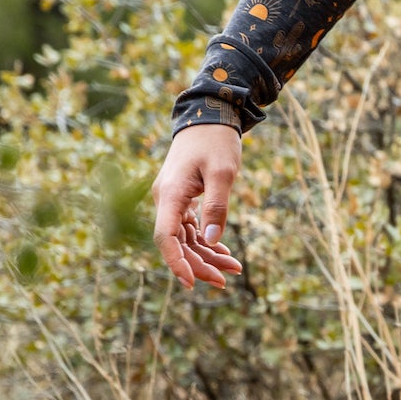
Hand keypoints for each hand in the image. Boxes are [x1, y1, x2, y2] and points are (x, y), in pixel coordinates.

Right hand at [152, 124, 245, 290]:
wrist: (209, 116)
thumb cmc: (216, 141)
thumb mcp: (223, 172)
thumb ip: (217, 206)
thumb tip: (212, 240)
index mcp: (170, 194)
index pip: (165, 237)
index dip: (176, 263)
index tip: (191, 283)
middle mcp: (166, 200)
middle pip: (177, 243)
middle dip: (199, 264)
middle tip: (226, 279)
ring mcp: (173, 200)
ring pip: (185, 238)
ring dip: (206, 255)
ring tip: (234, 268)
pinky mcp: (182, 199)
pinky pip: (190, 228)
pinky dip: (206, 241)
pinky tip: (224, 252)